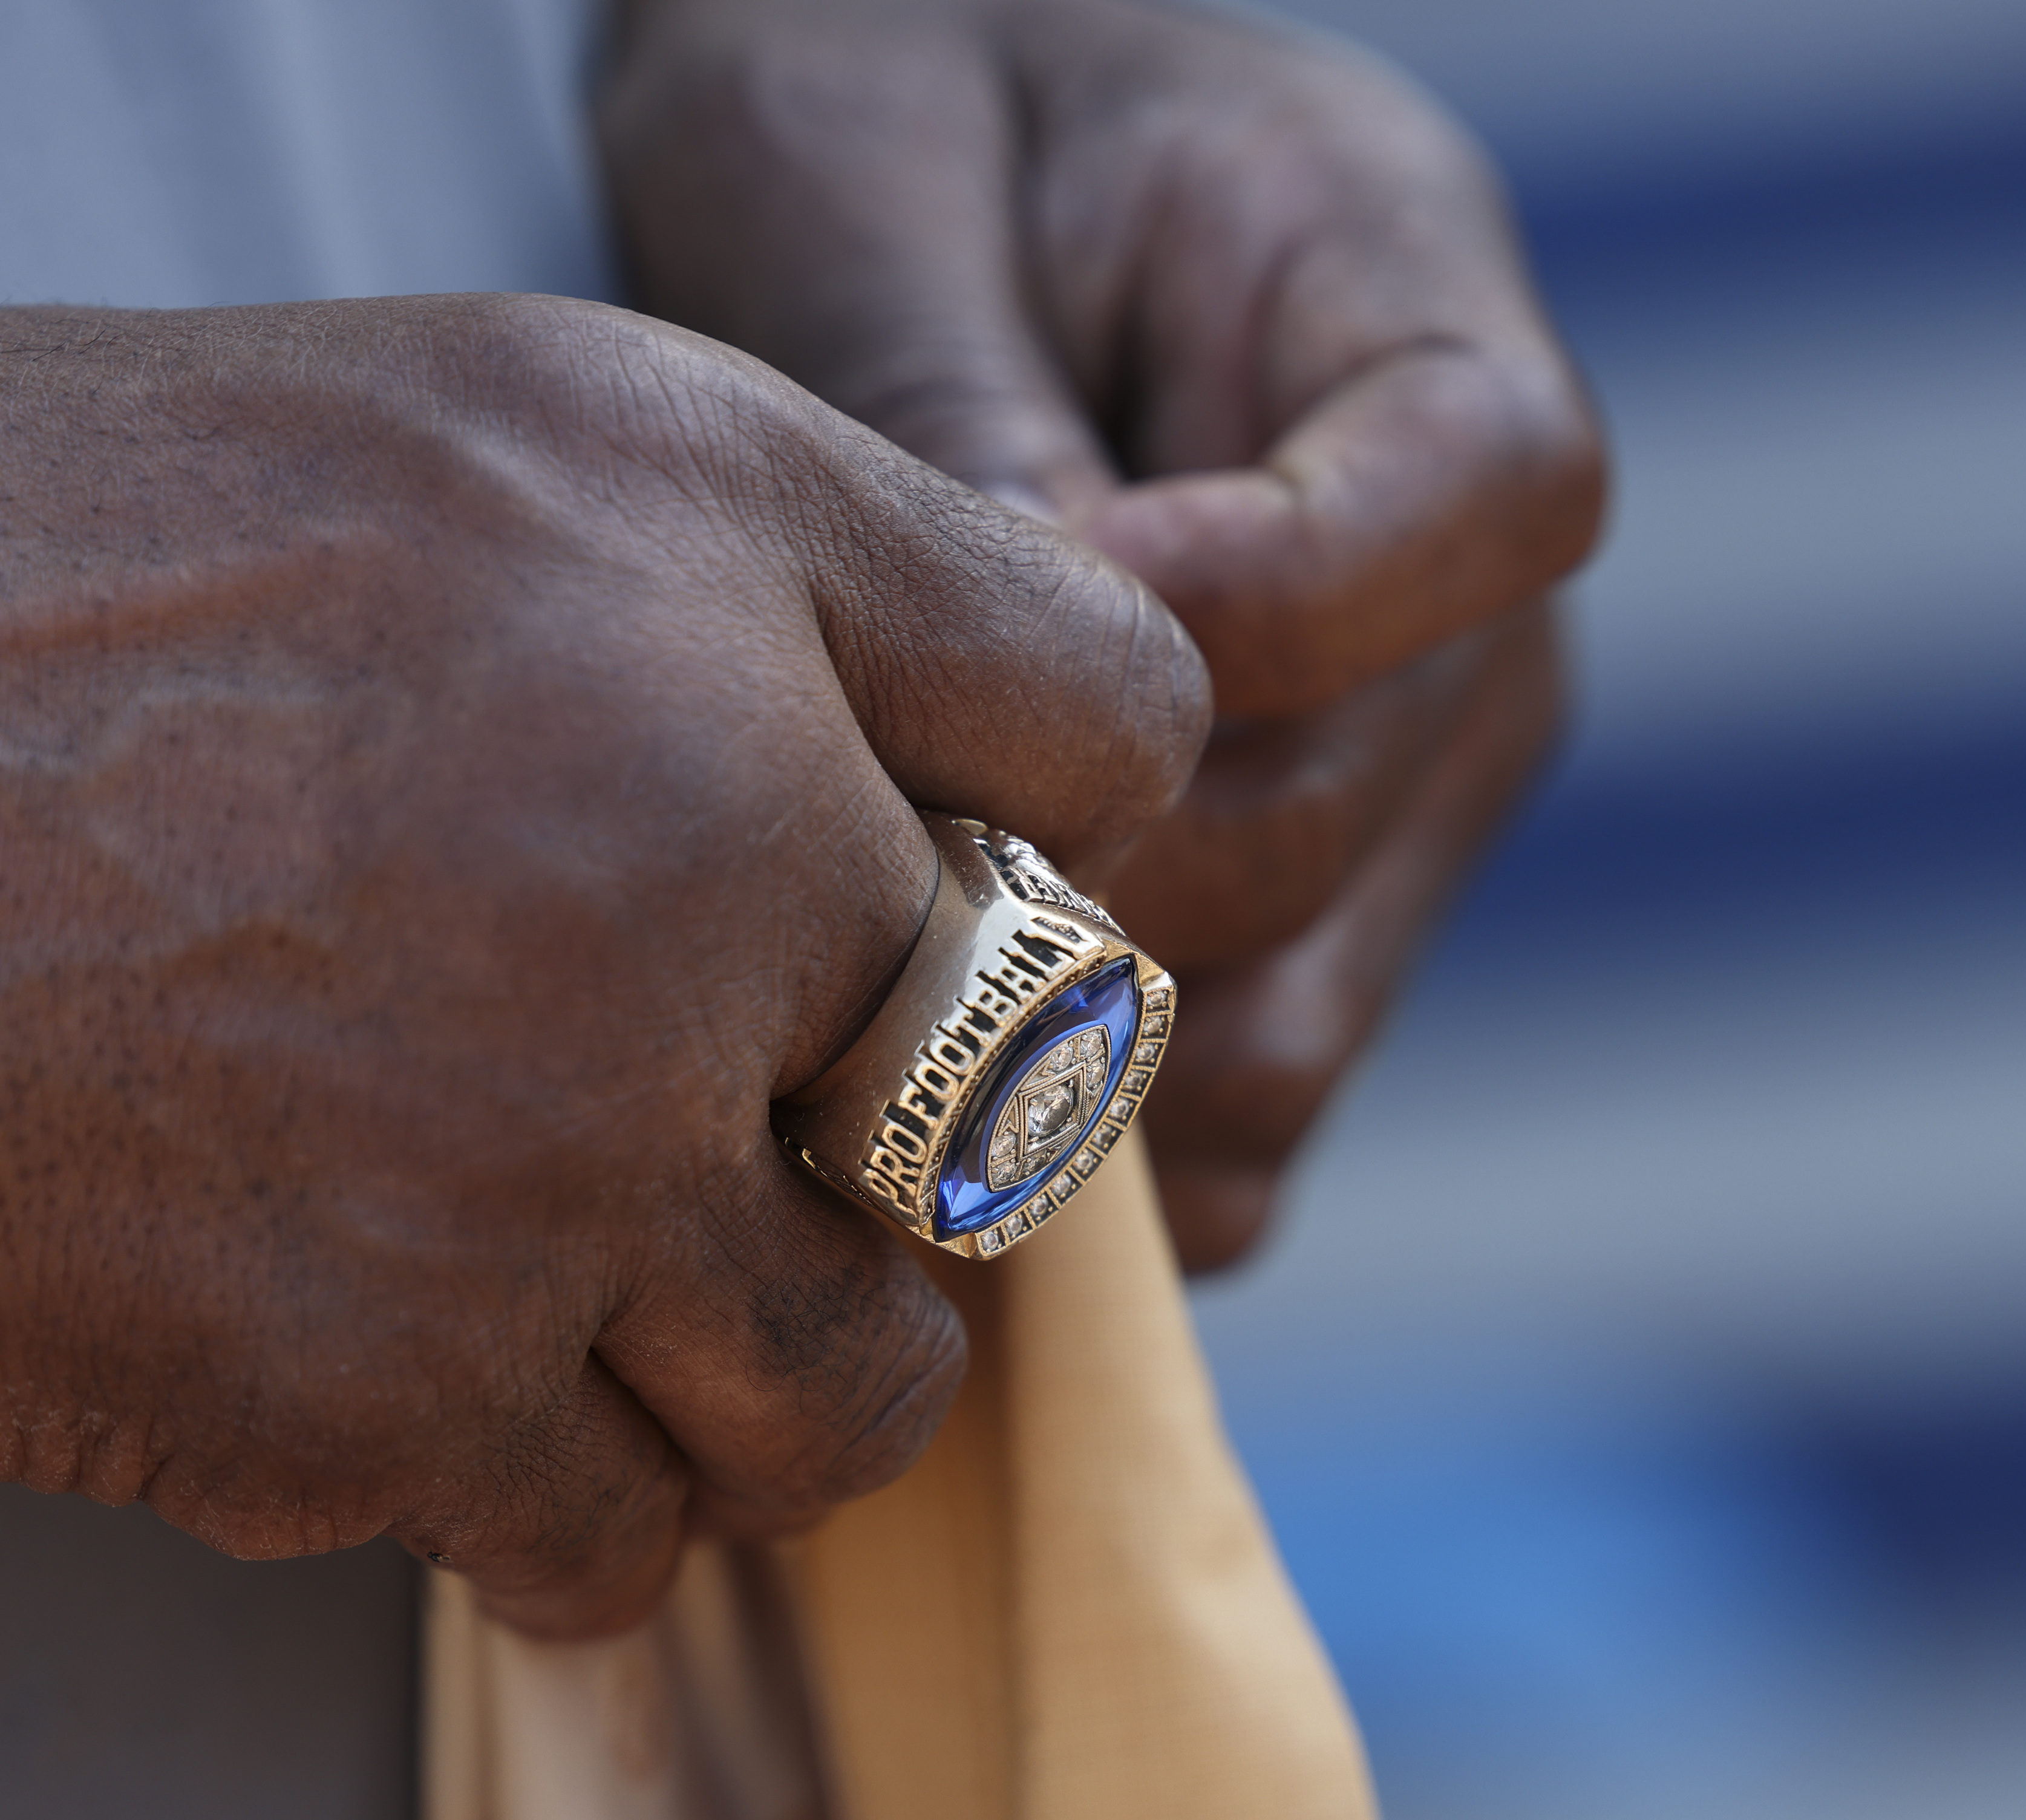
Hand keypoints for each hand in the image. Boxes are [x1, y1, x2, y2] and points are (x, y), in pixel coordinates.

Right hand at [0, 294, 1203, 1635]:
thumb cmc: (111, 560)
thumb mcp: (543, 429)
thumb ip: (864, 559)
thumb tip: (1097, 762)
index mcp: (734, 613)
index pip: (1123, 741)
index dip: (1057, 810)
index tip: (948, 867)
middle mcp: (685, 893)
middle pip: (1023, 1111)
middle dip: (939, 1133)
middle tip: (813, 1118)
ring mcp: (536, 1180)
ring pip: (846, 1388)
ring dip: (787, 1358)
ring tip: (662, 1272)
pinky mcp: (364, 1395)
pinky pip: (612, 1531)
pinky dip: (574, 1479)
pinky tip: (458, 1350)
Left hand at [602, 0, 1603, 1266]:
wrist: (892, 215)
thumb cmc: (877, 118)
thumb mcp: (860, 166)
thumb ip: (951, 393)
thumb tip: (1038, 686)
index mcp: (1417, 312)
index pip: (1491, 491)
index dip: (1293, 598)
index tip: (1054, 607)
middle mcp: (1453, 595)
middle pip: (1341, 812)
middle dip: (1085, 867)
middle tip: (821, 852)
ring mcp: (1398, 783)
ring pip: (1296, 1016)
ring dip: (1071, 1045)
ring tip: (834, 991)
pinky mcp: (1310, 929)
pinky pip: (1252, 1116)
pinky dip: (1099, 1158)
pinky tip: (912, 1088)